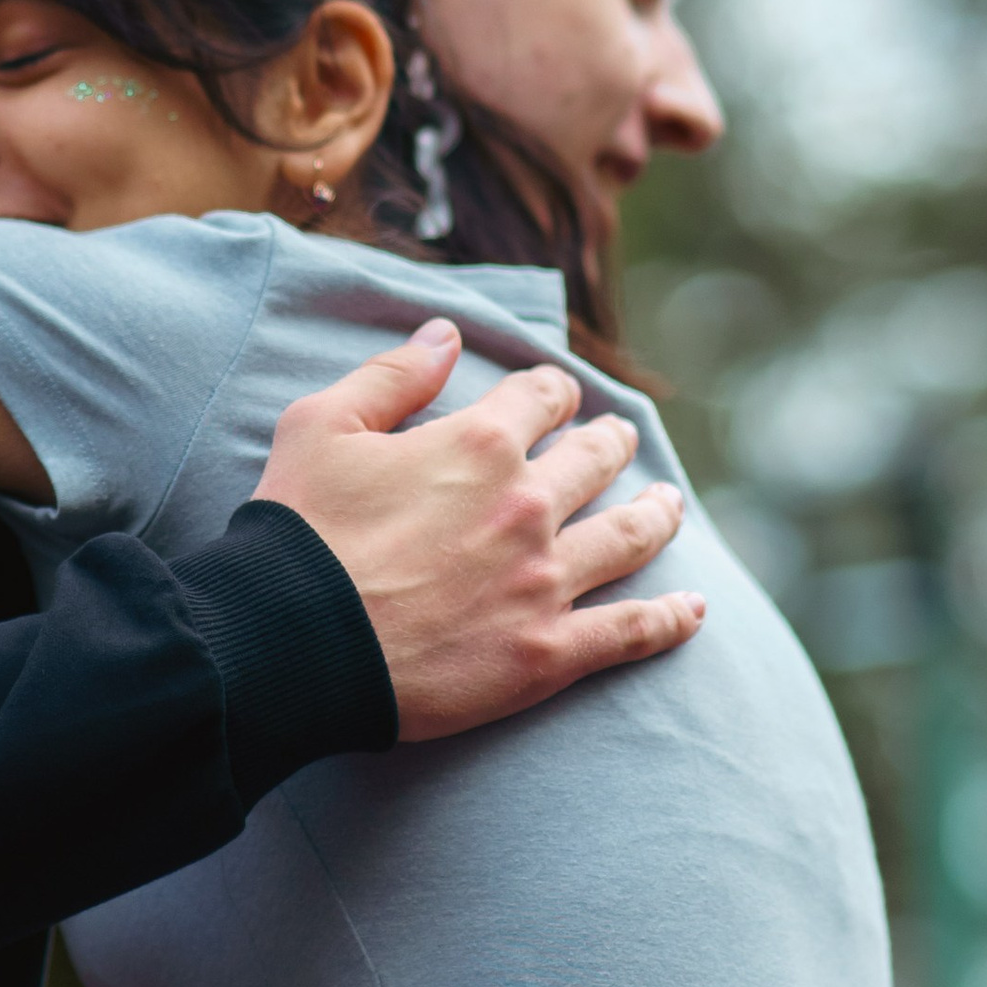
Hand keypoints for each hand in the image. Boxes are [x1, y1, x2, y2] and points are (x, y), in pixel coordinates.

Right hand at [253, 322, 701, 743]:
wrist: (291, 642)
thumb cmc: (297, 532)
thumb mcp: (320, 426)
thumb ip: (391, 375)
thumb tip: (445, 333)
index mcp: (478, 443)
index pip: (542, 397)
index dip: (552, 391)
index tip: (556, 396)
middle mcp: (527, 505)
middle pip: (597, 460)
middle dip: (611, 442)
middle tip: (620, 440)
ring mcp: (546, 581)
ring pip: (631, 536)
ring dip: (659, 515)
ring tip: (670, 505)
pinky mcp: (549, 653)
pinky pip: (631, 631)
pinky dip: (671, 619)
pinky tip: (695, 608)